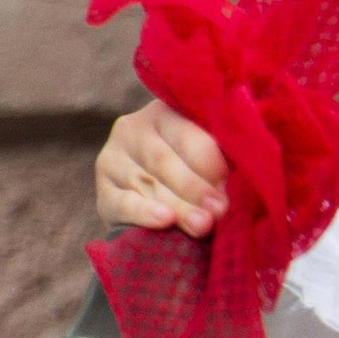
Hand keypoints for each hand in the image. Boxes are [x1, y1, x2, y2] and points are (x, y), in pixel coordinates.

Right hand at [95, 98, 228, 236]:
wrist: (156, 206)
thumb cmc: (196, 179)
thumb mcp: (209, 162)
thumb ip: (220, 165)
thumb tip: (234, 186)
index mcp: (165, 113)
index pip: (187, 135)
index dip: (210, 162)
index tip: (229, 186)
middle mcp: (133, 129)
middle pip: (165, 160)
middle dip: (195, 188)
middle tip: (219, 210)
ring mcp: (113, 159)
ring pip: (147, 183)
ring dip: (178, 206)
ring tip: (202, 225)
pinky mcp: (104, 191)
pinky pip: (123, 203)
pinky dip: (145, 213)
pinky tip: (164, 220)